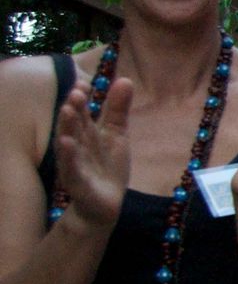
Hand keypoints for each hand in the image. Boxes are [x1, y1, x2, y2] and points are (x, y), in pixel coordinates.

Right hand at [52, 76, 132, 227]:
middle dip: (74, 108)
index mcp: (85, 133)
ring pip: (68, 144)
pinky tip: (67, 143)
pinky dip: (68, 157)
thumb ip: (117, 110)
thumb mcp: (116, 135)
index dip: (81, 98)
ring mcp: (75, 164)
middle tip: (77, 92)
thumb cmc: (107, 166)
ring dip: (66, 128)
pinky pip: (71, 168)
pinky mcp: (77, 182)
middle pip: (73, 125)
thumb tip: (125, 79)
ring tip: (67, 110)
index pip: (81, 112)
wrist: (104, 204)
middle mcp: (76, 146)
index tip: (85, 83)